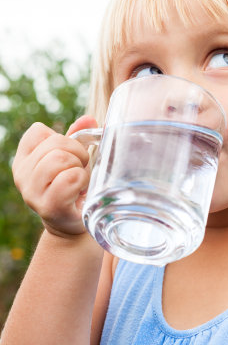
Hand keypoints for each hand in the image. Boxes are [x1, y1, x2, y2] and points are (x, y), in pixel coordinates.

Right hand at [12, 115, 97, 237]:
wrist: (74, 224)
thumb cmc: (73, 186)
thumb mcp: (73, 158)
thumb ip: (78, 137)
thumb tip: (88, 119)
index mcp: (24, 159)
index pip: (37, 131)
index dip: (62, 138)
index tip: (69, 154)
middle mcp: (22, 175)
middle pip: (54, 143)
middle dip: (77, 152)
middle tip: (80, 169)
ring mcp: (32, 193)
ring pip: (60, 158)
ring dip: (79, 167)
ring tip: (79, 180)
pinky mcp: (49, 206)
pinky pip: (70, 178)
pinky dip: (81, 180)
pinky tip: (80, 191)